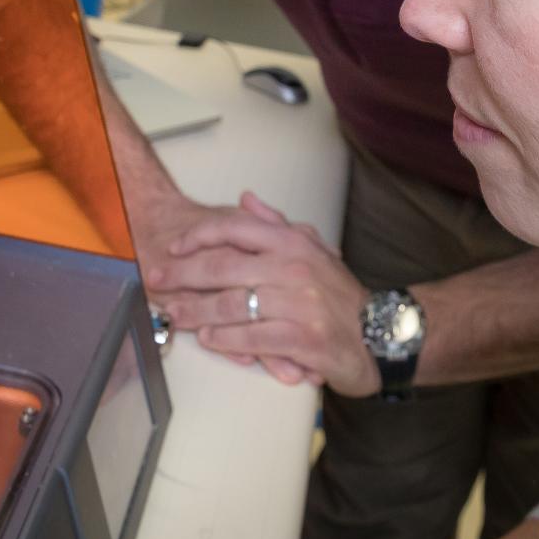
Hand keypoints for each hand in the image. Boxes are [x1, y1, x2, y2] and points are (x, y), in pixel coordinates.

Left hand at [149, 196, 378, 396]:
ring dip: (196, 310)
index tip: (172, 248)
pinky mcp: (304, 340)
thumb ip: (275, 224)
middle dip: (183, 275)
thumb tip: (246, 198)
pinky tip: (208, 338)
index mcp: (292, 243)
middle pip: (223, 267)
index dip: (197, 237)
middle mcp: (293, 268)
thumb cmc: (338, 294)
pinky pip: (253, 338)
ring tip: (173, 314)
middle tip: (156, 282)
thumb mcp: (312, 249)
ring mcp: (299, 305)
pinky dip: (226, 339)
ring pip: (233, 304)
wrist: (382, 334)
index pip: (235, 229)